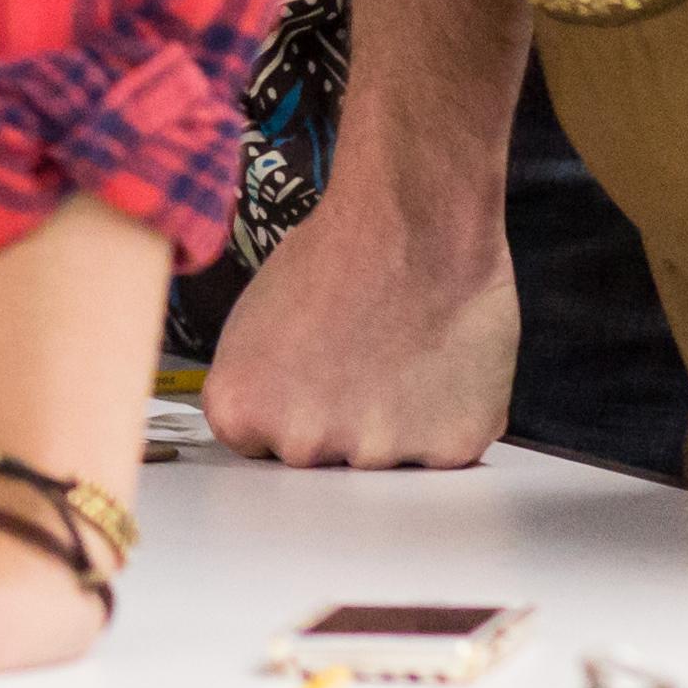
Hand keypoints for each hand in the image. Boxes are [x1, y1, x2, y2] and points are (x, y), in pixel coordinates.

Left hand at [204, 182, 516, 467]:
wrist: (414, 227)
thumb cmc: (335, 258)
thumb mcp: (254, 325)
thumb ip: (260, 391)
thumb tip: (269, 422)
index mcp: (241, 412)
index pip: (260, 446)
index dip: (290, 408)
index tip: (307, 378)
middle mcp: (301, 445)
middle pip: (319, 460)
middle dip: (336, 422)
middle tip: (357, 362)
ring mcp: (375, 455)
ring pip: (382, 460)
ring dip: (392, 423)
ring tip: (397, 357)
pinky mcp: (445, 450)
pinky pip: (439, 451)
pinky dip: (441, 418)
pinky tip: (432, 366)